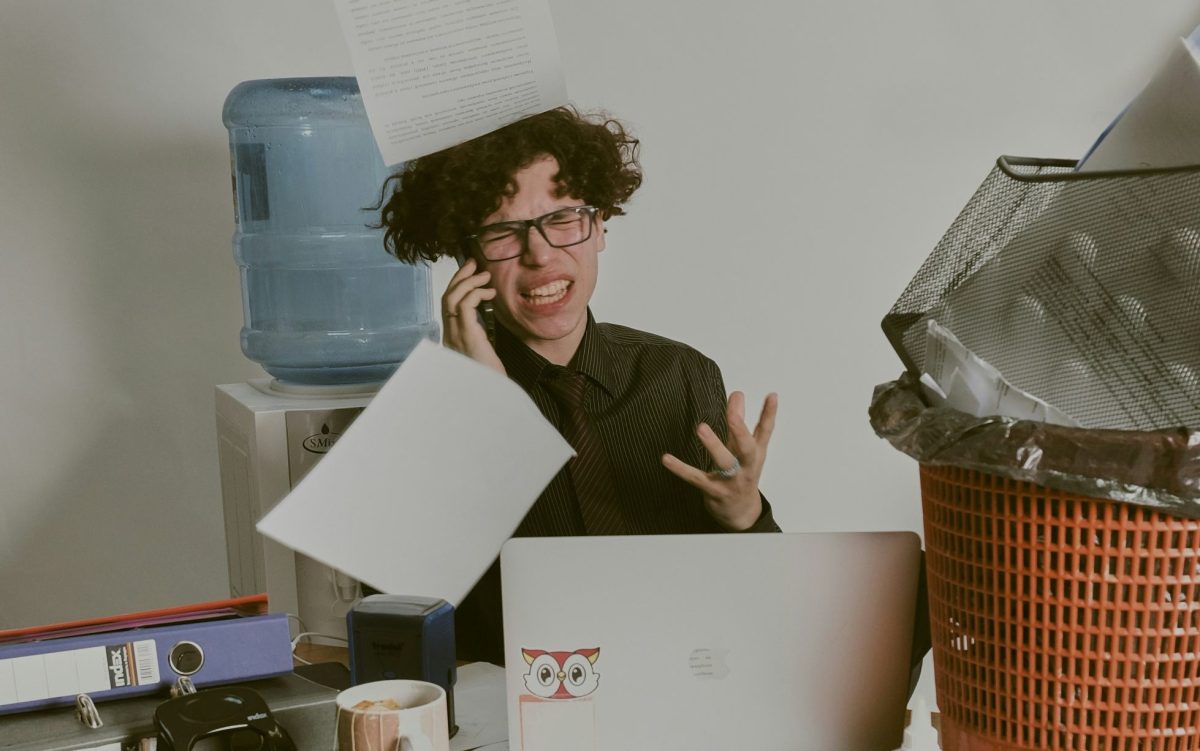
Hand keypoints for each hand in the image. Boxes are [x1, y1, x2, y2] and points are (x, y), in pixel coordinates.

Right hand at [443, 258, 503, 373]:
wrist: (490, 396)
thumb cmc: (490, 377)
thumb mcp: (483, 353)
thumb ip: (479, 336)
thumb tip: (484, 319)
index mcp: (451, 338)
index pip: (447, 305)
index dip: (456, 285)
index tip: (470, 272)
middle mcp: (449, 335)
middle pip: (446, 297)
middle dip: (459, 276)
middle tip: (474, 263)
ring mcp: (455, 336)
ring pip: (452, 298)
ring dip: (468, 282)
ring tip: (485, 276)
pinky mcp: (467, 337)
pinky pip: (465, 307)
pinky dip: (475, 294)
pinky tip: (489, 293)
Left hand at [661, 391, 778, 530]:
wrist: (742, 513)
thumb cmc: (742, 474)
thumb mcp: (743, 449)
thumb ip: (738, 421)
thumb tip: (738, 394)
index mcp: (755, 453)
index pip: (765, 431)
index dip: (769, 413)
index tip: (772, 395)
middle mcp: (746, 466)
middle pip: (747, 448)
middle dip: (740, 430)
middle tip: (732, 414)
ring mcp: (731, 480)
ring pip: (725, 462)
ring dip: (713, 445)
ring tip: (701, 428)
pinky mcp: (714, 491)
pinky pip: (696, 478)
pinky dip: (681, 469)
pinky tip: (666, 459)